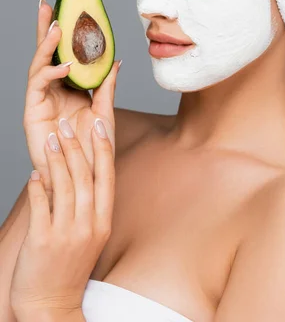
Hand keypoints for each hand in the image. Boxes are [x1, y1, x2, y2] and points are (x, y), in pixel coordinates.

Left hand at [10, 114, 114, 318]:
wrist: (50, 306)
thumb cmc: (69, 268)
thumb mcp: (90, 237)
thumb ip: (89, 207)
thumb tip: (82, 172)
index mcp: (103, 222)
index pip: (106, 177)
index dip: (103, 148)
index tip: (99, 125)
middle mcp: (88, 225)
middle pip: (84, 176)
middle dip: (76, 146)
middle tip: (67, 125)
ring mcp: (66, 233)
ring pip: (63, 185)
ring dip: (56, 158)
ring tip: (50, 140)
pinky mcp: (43, 241)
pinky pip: (40, 204)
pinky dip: (37, 185)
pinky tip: (34, 174)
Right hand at [23, 0, 120, 204]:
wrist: (81, 178)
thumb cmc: (92, 148)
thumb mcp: (105, 112)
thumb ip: (107, 87)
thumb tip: (115, 59)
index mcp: (70, 87)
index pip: (66, 54)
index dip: (66, 34)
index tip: (68, 9)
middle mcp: (53, 90)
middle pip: (47, 53)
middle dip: (45, 28)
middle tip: (46, 3)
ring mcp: (41, 99)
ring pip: (39, 64)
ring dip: (46, 44)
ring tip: (56, 27)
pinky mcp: (32, 110)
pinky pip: (38, 85)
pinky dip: (50, 72)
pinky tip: (64, 66)